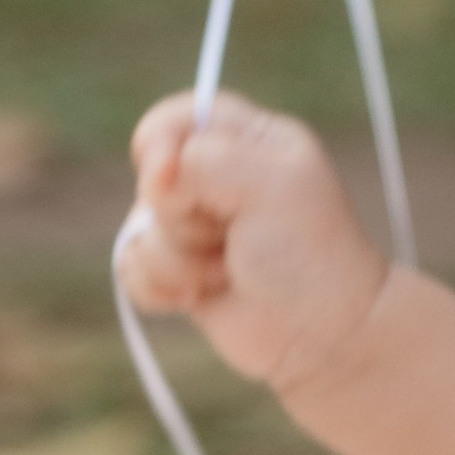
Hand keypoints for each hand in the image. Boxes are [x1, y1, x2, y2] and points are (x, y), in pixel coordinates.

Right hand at [118, 91, 387, 399]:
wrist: (323, 337)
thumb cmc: (307, 255)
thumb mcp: (268, 185)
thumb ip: (203, 160)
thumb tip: (153, 171)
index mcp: (250, 140)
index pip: (178, 117)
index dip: (162, 141)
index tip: (170, 171)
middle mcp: (219, 178)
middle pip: (152, 176)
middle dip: (181, 213)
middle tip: (232, 234)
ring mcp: (196, 226)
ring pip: (139, 226)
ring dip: (177, 258)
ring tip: (225, 274)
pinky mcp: (179, 270)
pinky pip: (131, 266)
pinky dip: (160, 287)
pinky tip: (197, 298)